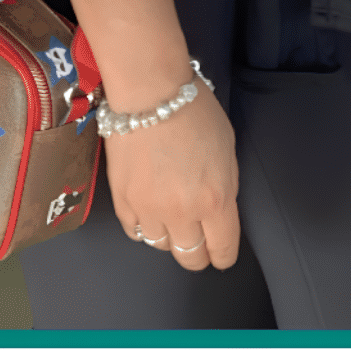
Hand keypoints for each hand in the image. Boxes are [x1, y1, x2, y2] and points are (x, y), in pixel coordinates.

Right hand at [104, 87, 240, 270]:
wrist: (150, 92)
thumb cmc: (195, 112)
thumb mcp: (228, 150)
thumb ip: (226, 187)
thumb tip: (219, 212)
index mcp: (215, 201)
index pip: (222, 250)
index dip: (224, 256)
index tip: (221, 254)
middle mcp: (182, 213)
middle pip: (190, 258)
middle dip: (198, 253)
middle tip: (198, 240)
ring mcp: (148, 209)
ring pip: (161, 246)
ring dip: (169, 236)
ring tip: (171, 216)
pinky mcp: (122, 200)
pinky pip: (135, 231)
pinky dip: (144, 226)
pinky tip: (149, 210)